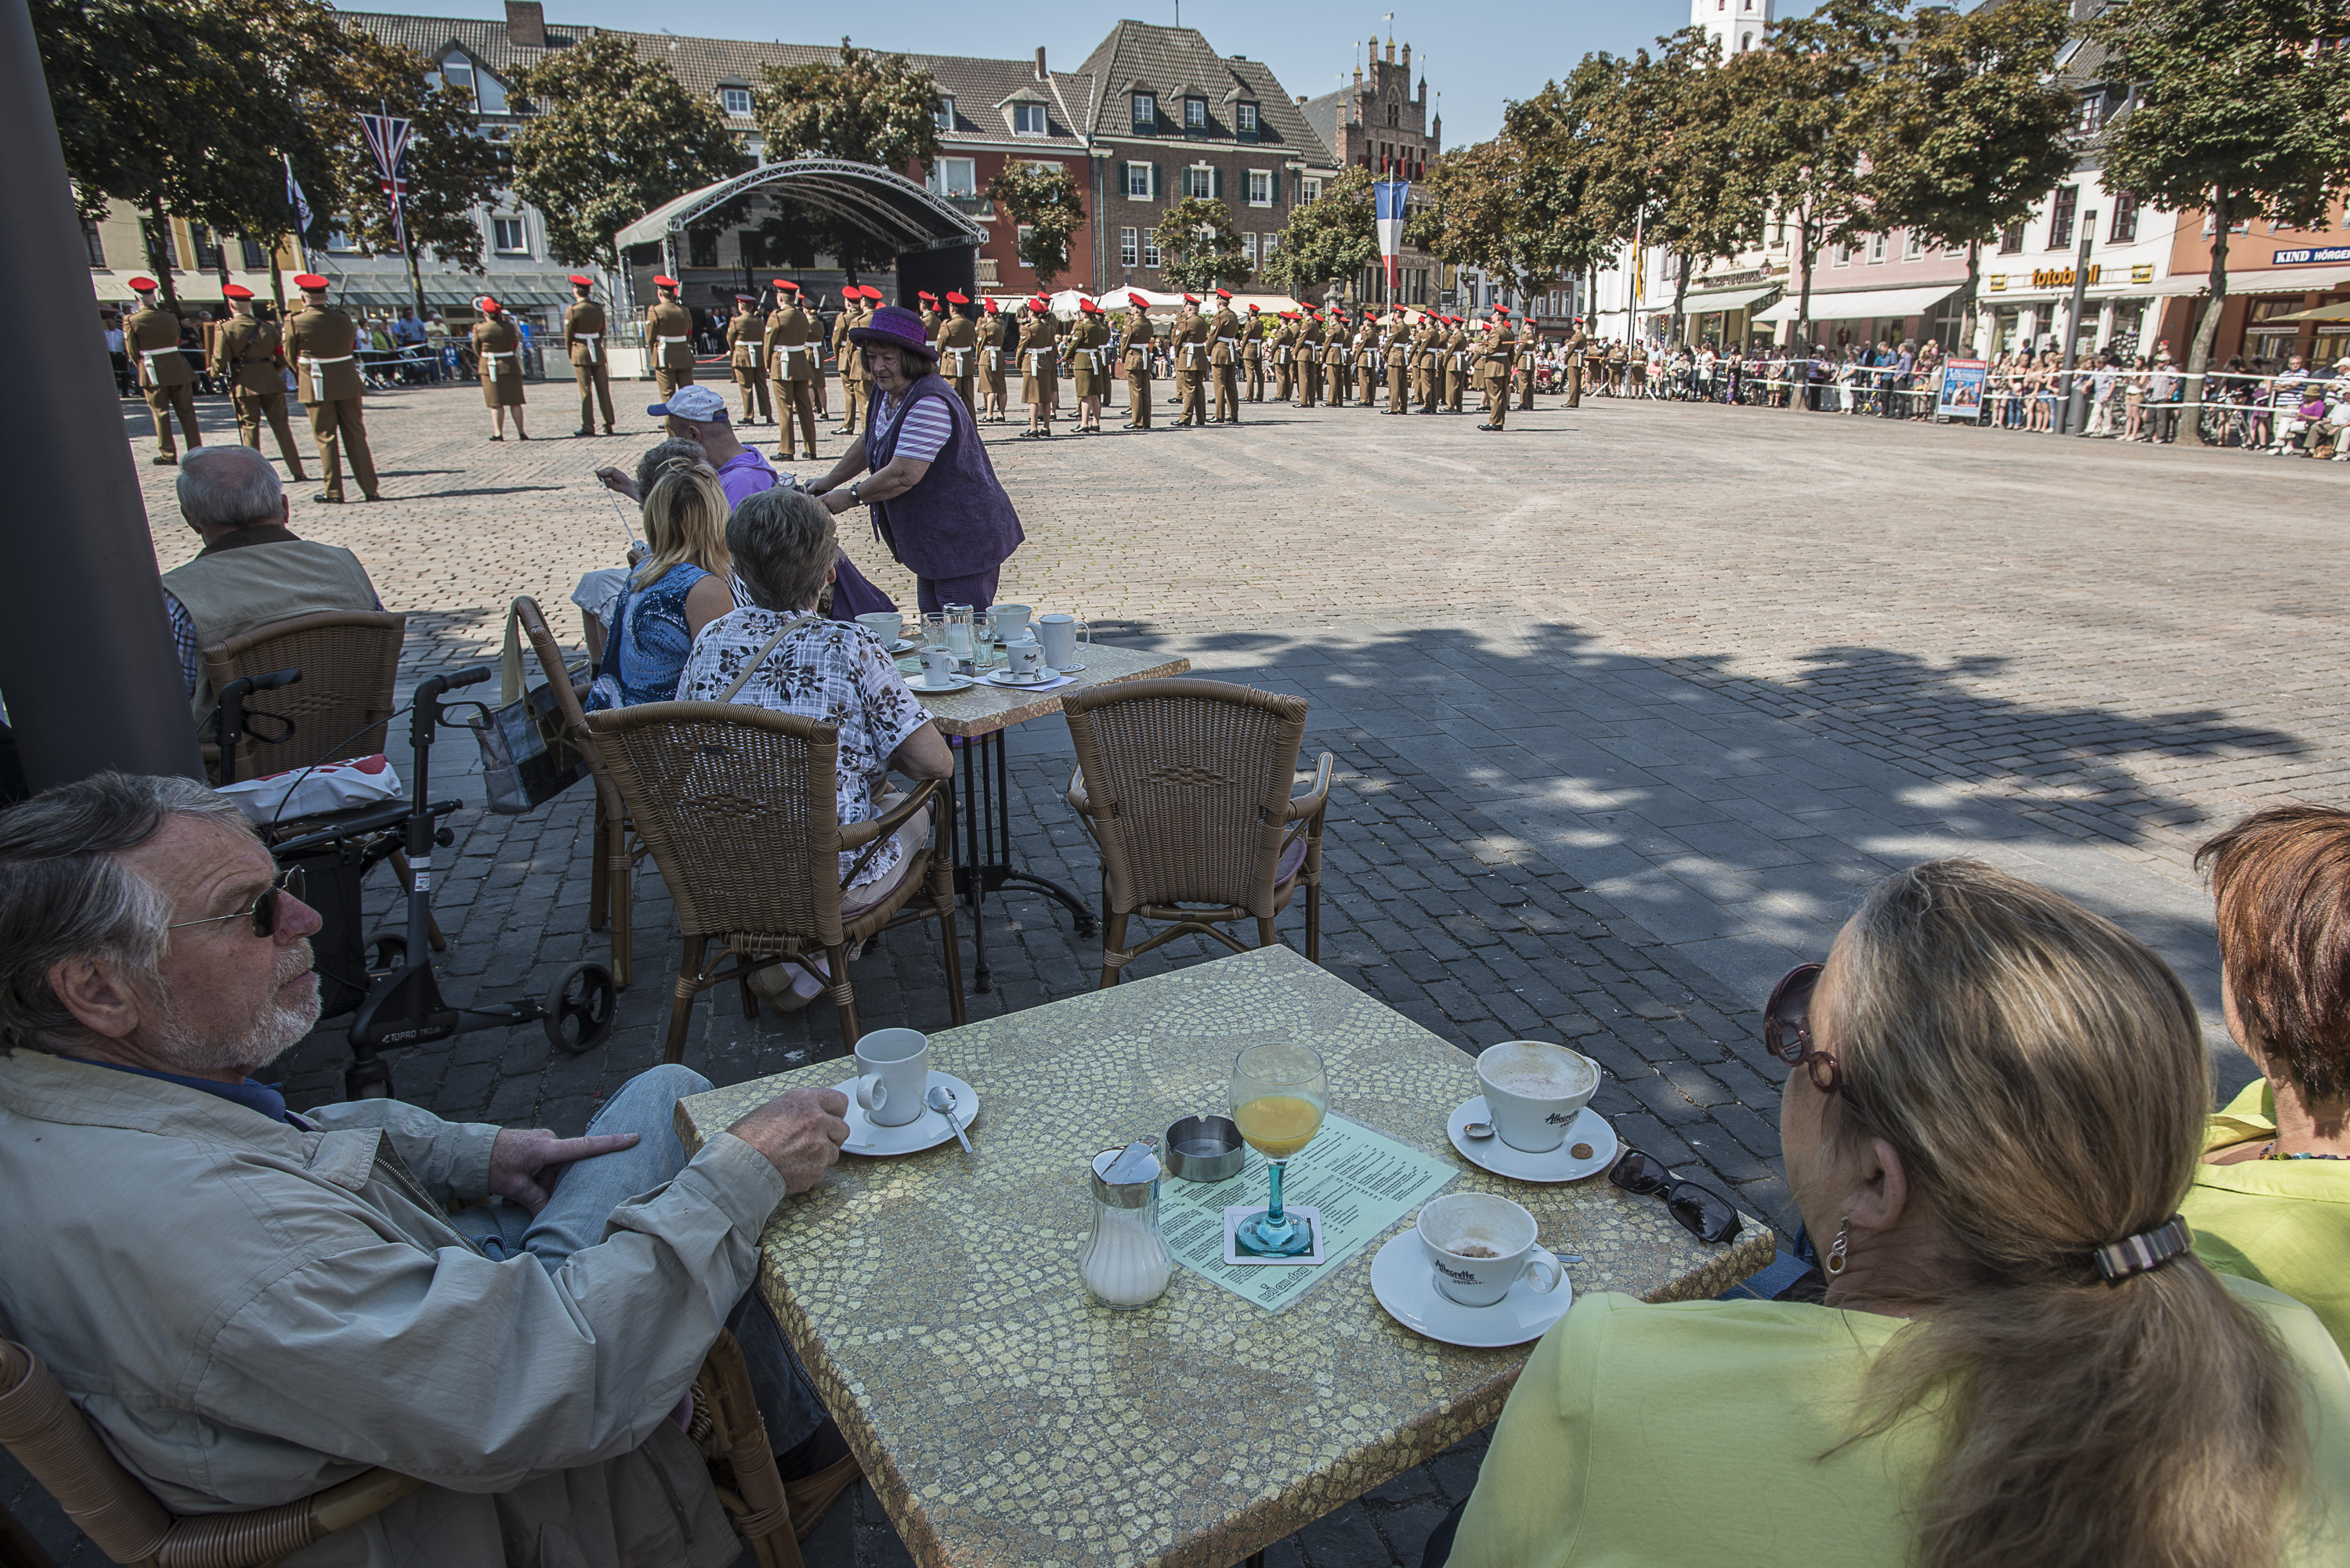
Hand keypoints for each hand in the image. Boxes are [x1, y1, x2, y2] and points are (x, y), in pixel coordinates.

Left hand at [488, 1127, 639, 1213]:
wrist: (469, 1151)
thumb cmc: (491, 1164)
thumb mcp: (514, 1187)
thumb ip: (536, 1200)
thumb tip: (549, 1216)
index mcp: (546, 1148)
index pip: (585, 1146)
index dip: (611, 1144)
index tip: (634, 1138)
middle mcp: (547, 1142)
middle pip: (565, 1167)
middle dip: (552, 1185)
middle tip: (533, 1194)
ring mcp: (541, 1143)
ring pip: (552, 1171)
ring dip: (538, 1185)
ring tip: (515, 1195)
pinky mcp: (535, 1148)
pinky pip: (543, 1168)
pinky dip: (533, 1182)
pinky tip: (514, 1191)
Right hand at [594, 466, 637, 499]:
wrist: (625, 484)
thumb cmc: (620, 476)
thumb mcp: (612, 471)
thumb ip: (604, 472)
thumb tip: (595, 471)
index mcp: (607, 470)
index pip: (599, 471)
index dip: (599, 473)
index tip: (601, 475)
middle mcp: (606, 475)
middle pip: (598, 476)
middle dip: (603, 478)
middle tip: (609, 478)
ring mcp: (607, 480)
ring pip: (601, 481)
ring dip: (606, 480)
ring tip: (611, 480)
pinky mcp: (608, 485)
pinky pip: (605, 485)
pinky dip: (608, 484)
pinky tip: (612, 483)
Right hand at [726, 1087, 850, 1193]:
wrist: (740, 1167)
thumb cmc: (747, 1140)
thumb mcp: (772, 1109)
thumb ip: (798, 1110)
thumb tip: (809, 1114)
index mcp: (804, 1101)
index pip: (839, 1101)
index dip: (835, 1112)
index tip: (833, 1117)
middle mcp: (816, 1120)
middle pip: (842, 1129)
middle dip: (831, 1136)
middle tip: (814, 1141)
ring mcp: (819, 1146)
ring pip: (834, 1152)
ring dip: (821, 1155)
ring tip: (797, 1156)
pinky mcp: (817, 1168)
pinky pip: (822, 1170)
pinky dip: (811, 1171)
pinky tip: (792, 1168)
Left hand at [819, 488, 857, 514]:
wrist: (849, 497)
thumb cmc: (841, 493)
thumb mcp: (832, 492)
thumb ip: (825, 496)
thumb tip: (821, 499)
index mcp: (825, 497)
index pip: (816, 500)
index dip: (816, 501)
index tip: (816, 501)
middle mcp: (827, 503)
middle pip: (821, 506)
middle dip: (822, 506)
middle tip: (826, 504)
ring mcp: (830, 508)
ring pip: (827, 510)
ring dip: (828, 508)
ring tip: (834, 504)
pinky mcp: (835, 512)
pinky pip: (832, 512)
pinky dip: (833, 510)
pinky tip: (837, 507)